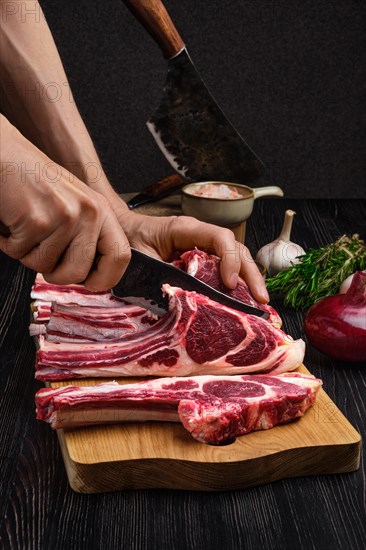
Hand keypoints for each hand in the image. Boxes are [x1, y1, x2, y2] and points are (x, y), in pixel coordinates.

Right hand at [0, 117, 130, 289]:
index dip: (105, 279)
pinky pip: (19, 253)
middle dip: (54, 273)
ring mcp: (64, 216)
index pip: (121, 257)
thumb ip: (87, 235)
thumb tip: (91, 275)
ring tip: (24, 225)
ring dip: (26, 252)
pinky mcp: (36, 220)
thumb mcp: (74, 204)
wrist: (3, 153)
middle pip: (78, 273)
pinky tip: (11, 220)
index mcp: (102, 210)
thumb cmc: (34, 182)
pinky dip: (8, 243)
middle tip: (41, 253)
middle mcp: (88, 212)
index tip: (88, 283)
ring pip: (43, 266)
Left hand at [118, 209, 268, 303]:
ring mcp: (202, 245)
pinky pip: (224, 266)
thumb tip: (178, 299)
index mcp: (185, 229)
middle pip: (235, 248)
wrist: (120, 231)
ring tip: (259, 301)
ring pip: (235, 256)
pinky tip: (243, 298)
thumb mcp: (141, 259)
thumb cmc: (129, 241)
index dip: (229, 259)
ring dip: (248, 278)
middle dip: (250, 273)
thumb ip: (158, 275)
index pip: (219, 237)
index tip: (230, 283)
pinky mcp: (201, 257)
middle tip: (260, 298)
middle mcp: (199, 235)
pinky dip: (237, 282)